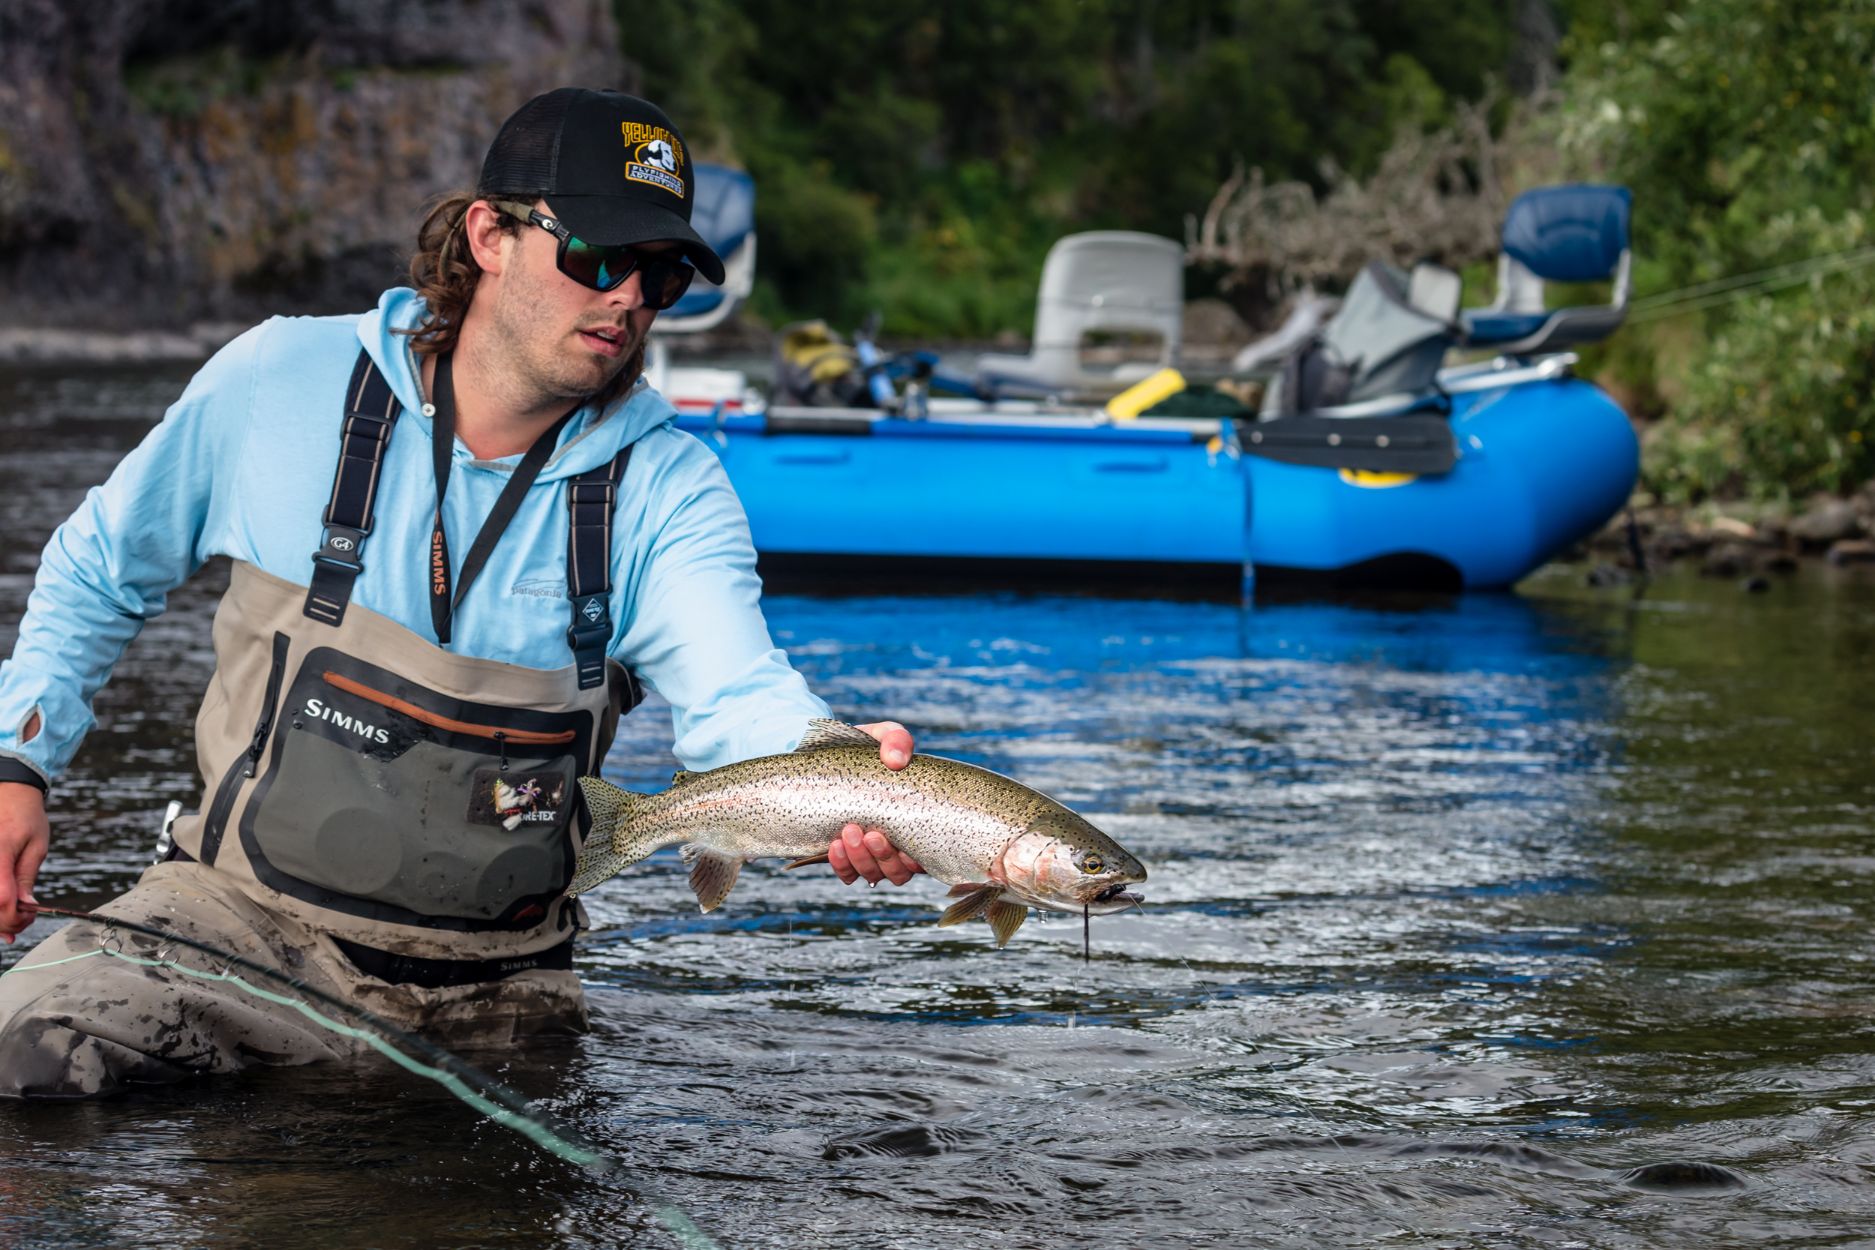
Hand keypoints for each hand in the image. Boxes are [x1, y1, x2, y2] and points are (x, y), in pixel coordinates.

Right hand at [0, 782, 48, 943]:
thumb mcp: (36, 846)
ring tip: (12, 923)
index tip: (29, 918)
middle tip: (24, 921)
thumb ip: (26, 877)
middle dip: (6, 922)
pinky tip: (1, 914)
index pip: (2, 899)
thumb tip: (26, 906)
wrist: (7, 793)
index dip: (15, 917)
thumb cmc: (24, 816)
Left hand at [828, 721, 922, 886]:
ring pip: (873, 874)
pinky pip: (846, 873)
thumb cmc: (866, 749)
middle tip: (871, 833)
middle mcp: (895, 845)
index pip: (926, 856)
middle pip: (898, 872)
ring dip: (862, 859)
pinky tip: (835, 845)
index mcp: (914, 822)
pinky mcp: (843, 856)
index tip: (907, 844)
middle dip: (885, 857)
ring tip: (848, 832)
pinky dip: (842, 865)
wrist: (827, 757)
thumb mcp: (883, 736)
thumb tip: (896, 760)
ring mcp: (868, 854)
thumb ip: (896, 739)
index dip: (920, 859)